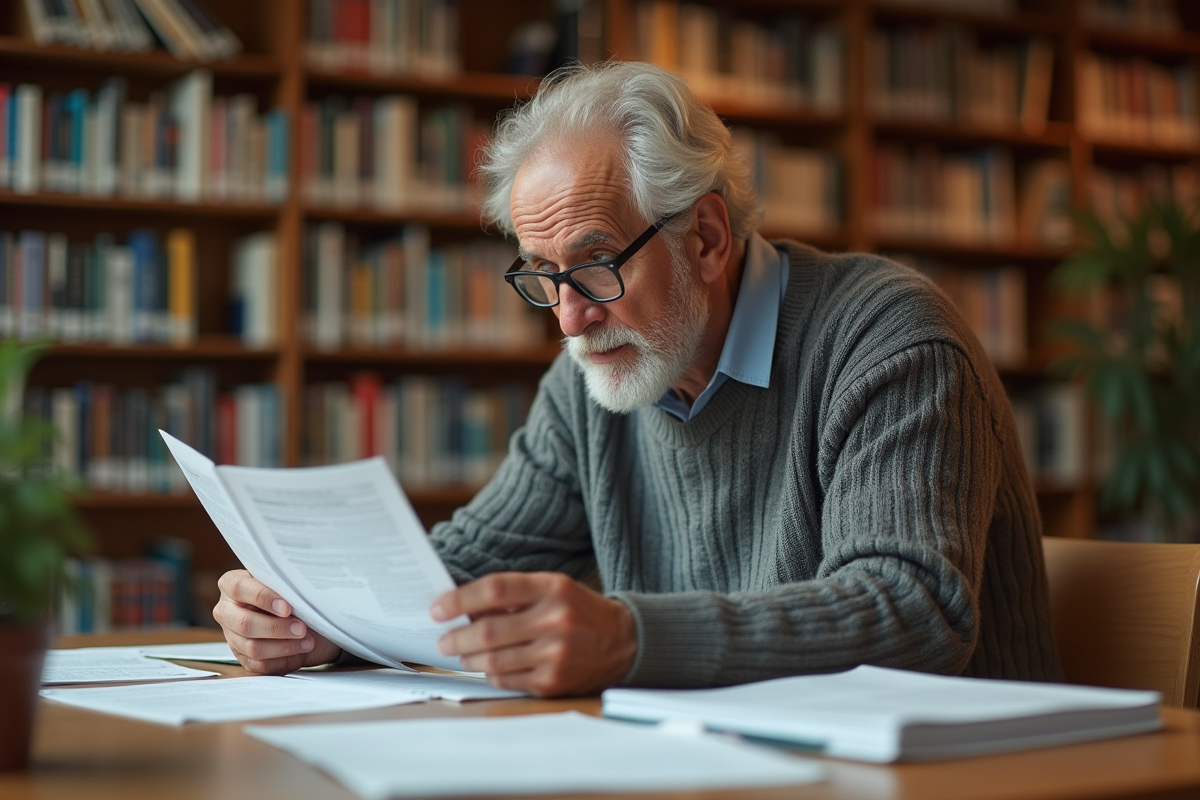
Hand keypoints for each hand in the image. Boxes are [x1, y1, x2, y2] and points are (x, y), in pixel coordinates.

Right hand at [213, 569, 341, 674]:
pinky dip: (283, 659)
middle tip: (301, 628)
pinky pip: (260, 664)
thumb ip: (284, 583)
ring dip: (284, 646)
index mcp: (231, 584)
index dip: (263, 598)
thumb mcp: (284, 582)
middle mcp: (226, 611)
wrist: (296, 612)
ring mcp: (232, 636)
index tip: (287, 607)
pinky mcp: (243, 657)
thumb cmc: (288, 591)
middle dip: (276, 628)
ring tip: (307, 641)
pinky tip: (300, 651)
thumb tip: (300, 588)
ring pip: (253, 648)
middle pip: (244, 623)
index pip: (238, 588)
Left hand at [431, 572, 636, 696]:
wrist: (624, 642)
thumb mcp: (552, 589)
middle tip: (443, 640)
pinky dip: (491, 673)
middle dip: (457, 637)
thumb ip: (513, 595)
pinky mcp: (553, 681)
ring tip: (462, 655)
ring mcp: (555, 654)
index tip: (438, 609)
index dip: (460, 600)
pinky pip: (507, 679)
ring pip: (493, 659)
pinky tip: (488, 667)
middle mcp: (555, 620)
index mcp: (553, 588)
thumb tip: (464, 609)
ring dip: (469, 658)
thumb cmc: (579, 611)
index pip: (495, 590)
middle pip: (488, 631)